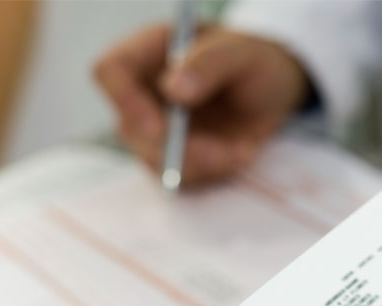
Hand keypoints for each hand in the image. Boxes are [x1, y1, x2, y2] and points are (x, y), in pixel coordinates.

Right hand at [94, 24, 310, 185]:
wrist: (271, 93)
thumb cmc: (252, 62)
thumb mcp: (241, 54)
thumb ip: (208, 64)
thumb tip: (172, 89)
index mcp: (148, 51)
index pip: (110, 71)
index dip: (125, 101)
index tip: (159, 128)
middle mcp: (142, 91)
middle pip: (131, 128)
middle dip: (179, 148)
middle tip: (224, 152)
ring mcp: (153, 127)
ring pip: (155, 161)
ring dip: (202, 164)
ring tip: (243, 150)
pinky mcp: (172, 156)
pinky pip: (181, 177)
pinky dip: (213, 173)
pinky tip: (240, 153)